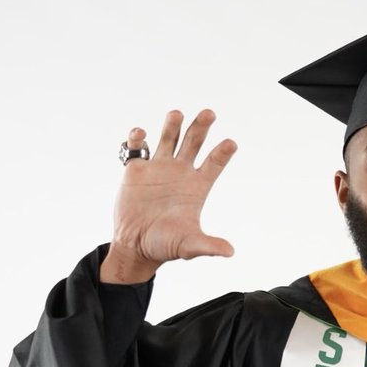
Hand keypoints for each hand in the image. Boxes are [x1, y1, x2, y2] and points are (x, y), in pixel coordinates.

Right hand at [102, 109, 237, 282]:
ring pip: (169, 137)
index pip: (214, 163)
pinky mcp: (136, 169)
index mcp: (197, 186)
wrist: (136, 246)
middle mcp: (180, 172)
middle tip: (210, 113)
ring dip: (173, 125)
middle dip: (201, 127)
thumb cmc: (165, 246)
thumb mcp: (189, 246)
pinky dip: (138, 138)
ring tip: (177, 115)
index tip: (231, 144)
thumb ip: (208, 246)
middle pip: (194, 142)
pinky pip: (137, 147)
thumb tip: (230, 252)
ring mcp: (159, 167)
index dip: (222, 153)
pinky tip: (141, 133)